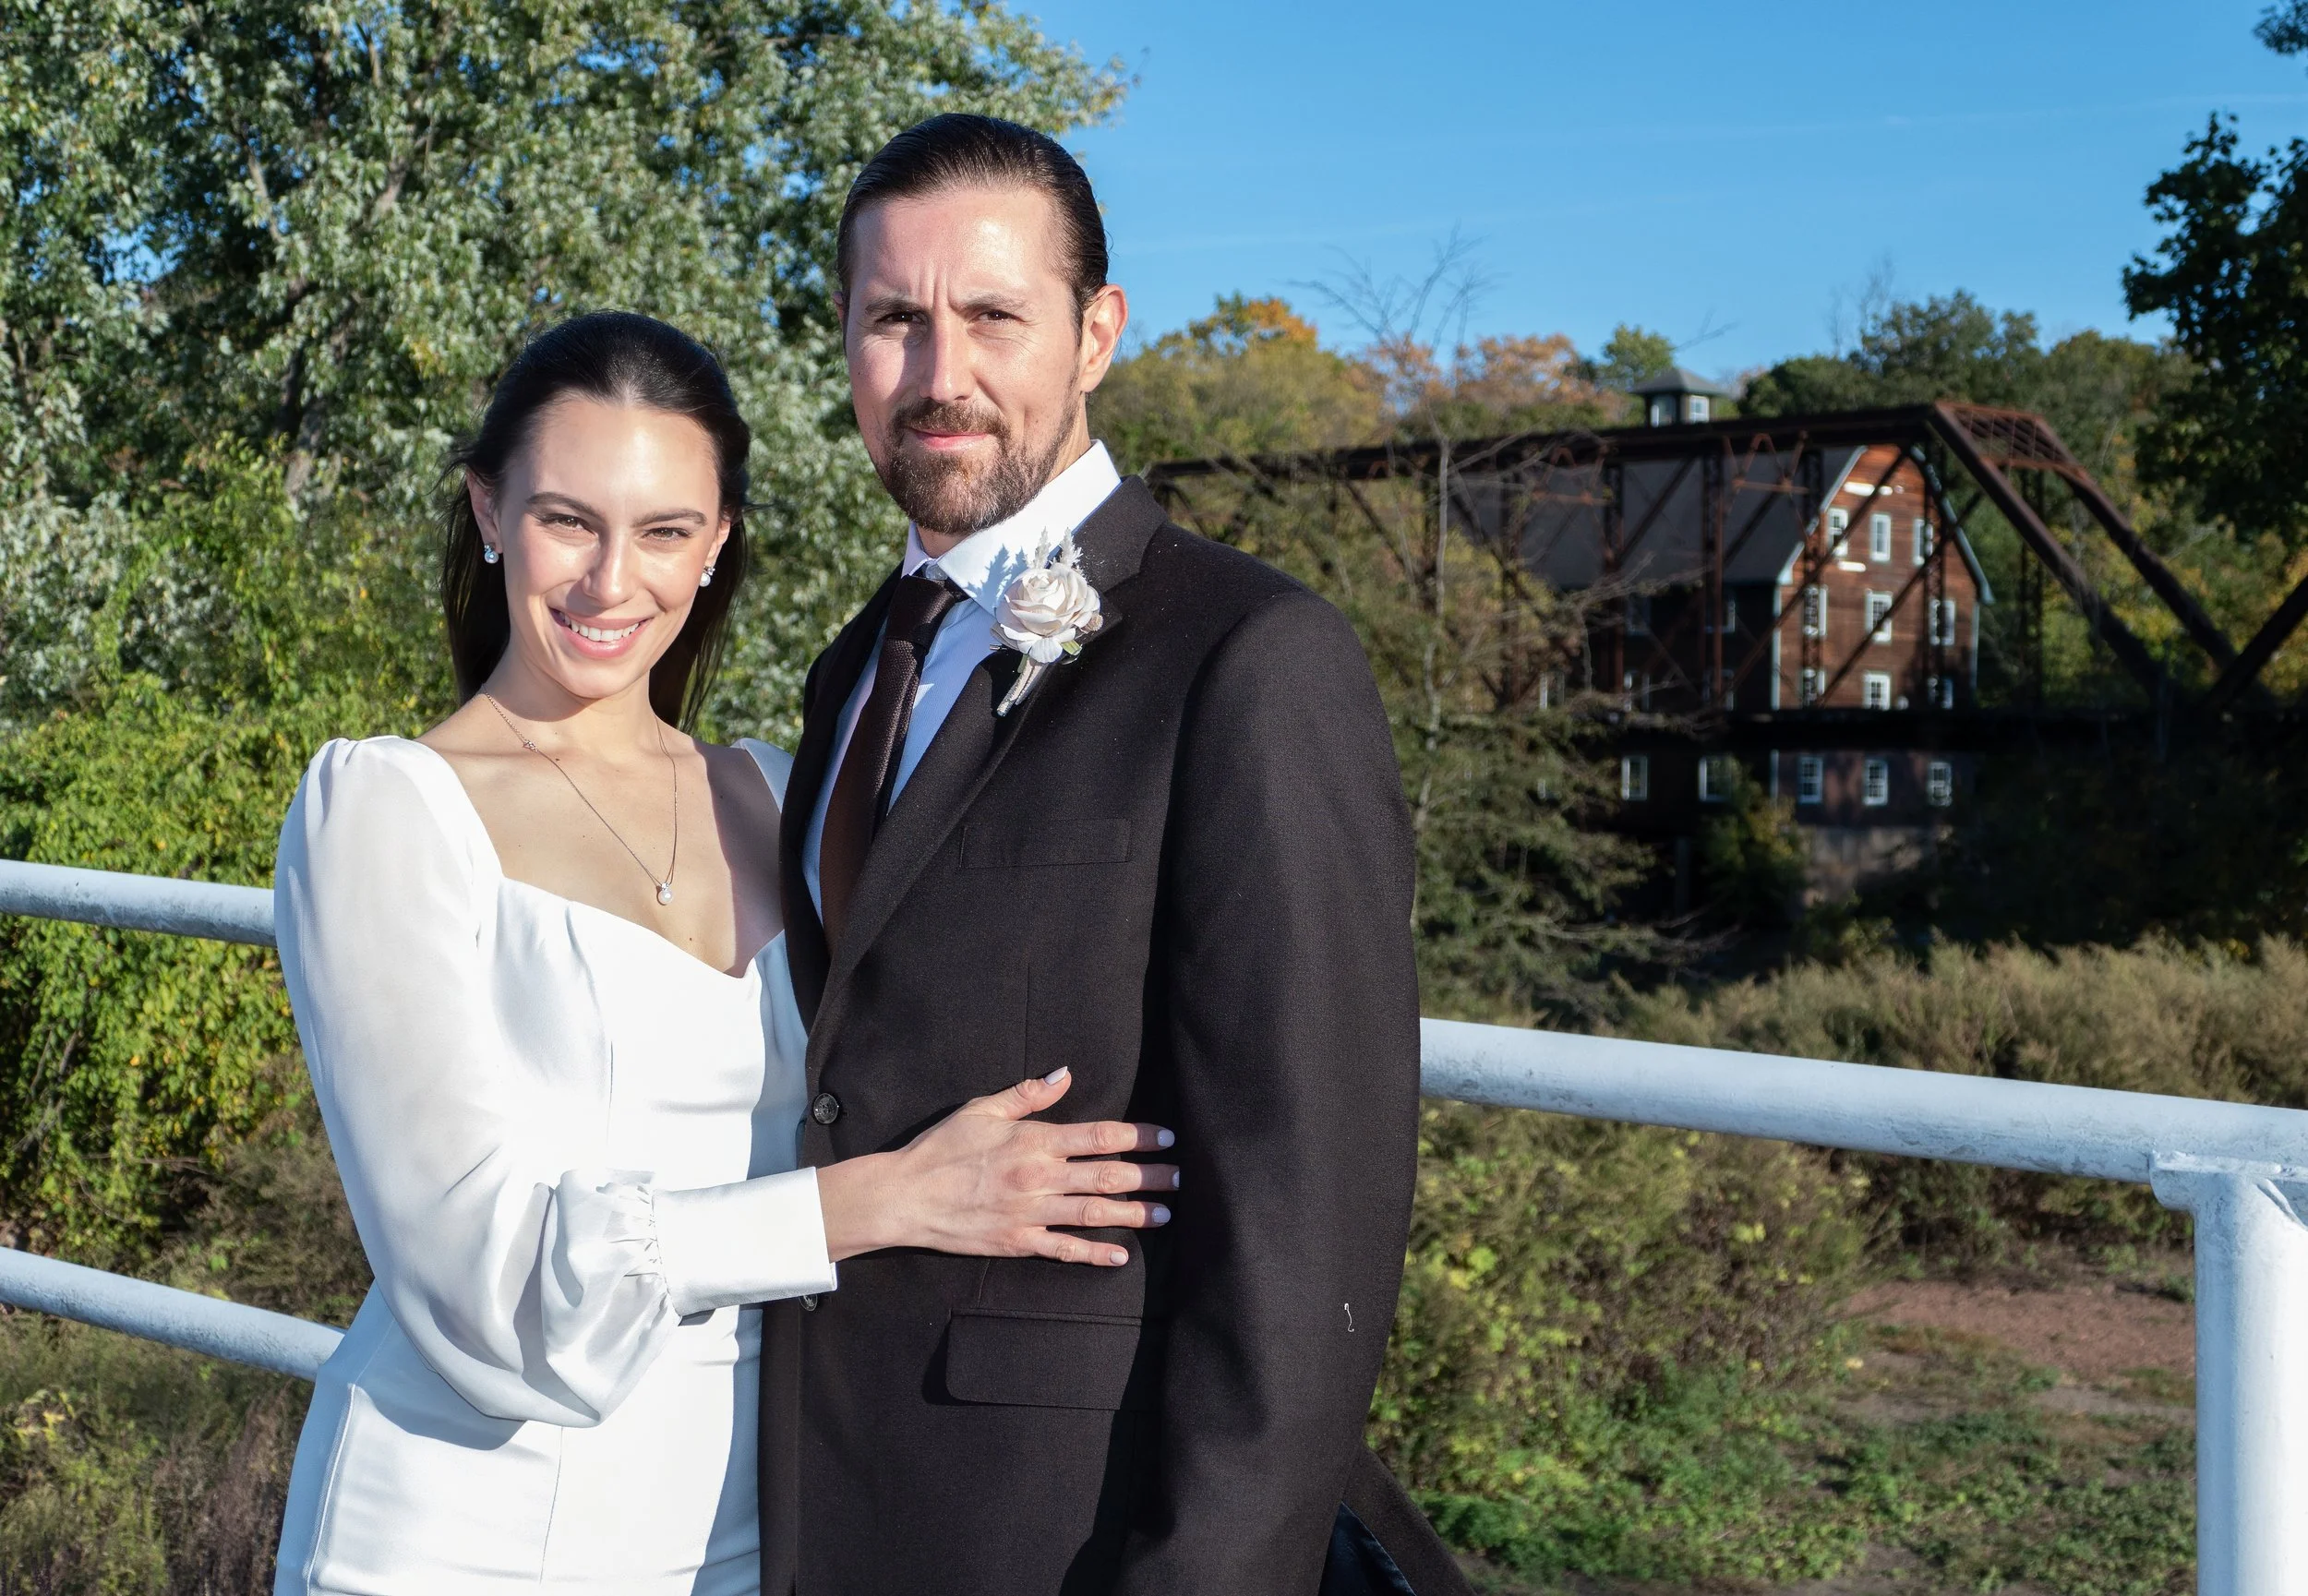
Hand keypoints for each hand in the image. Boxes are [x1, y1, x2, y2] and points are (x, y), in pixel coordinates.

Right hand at [816, 1068, 1177, 1266]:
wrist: (905, 1195)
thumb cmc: (942, 1147)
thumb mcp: (982, 1109)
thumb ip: (1027, 1094)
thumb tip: (1065, 1074)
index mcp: (1034, 1140)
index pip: (1100, 1136)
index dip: (1138, 1136)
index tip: (1167, 1138)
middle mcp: (1039, 1177)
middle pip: (1107, 1176)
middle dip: (1150, 1176)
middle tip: (1181, 1178)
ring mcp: (1030, 1213)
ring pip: (1093, 1213)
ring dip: (1134, 1214)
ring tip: (1165, 1214)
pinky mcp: (1017, 1242)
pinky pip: (1063, 1250)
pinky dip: (1094, 1254)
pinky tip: (1120, 1255)